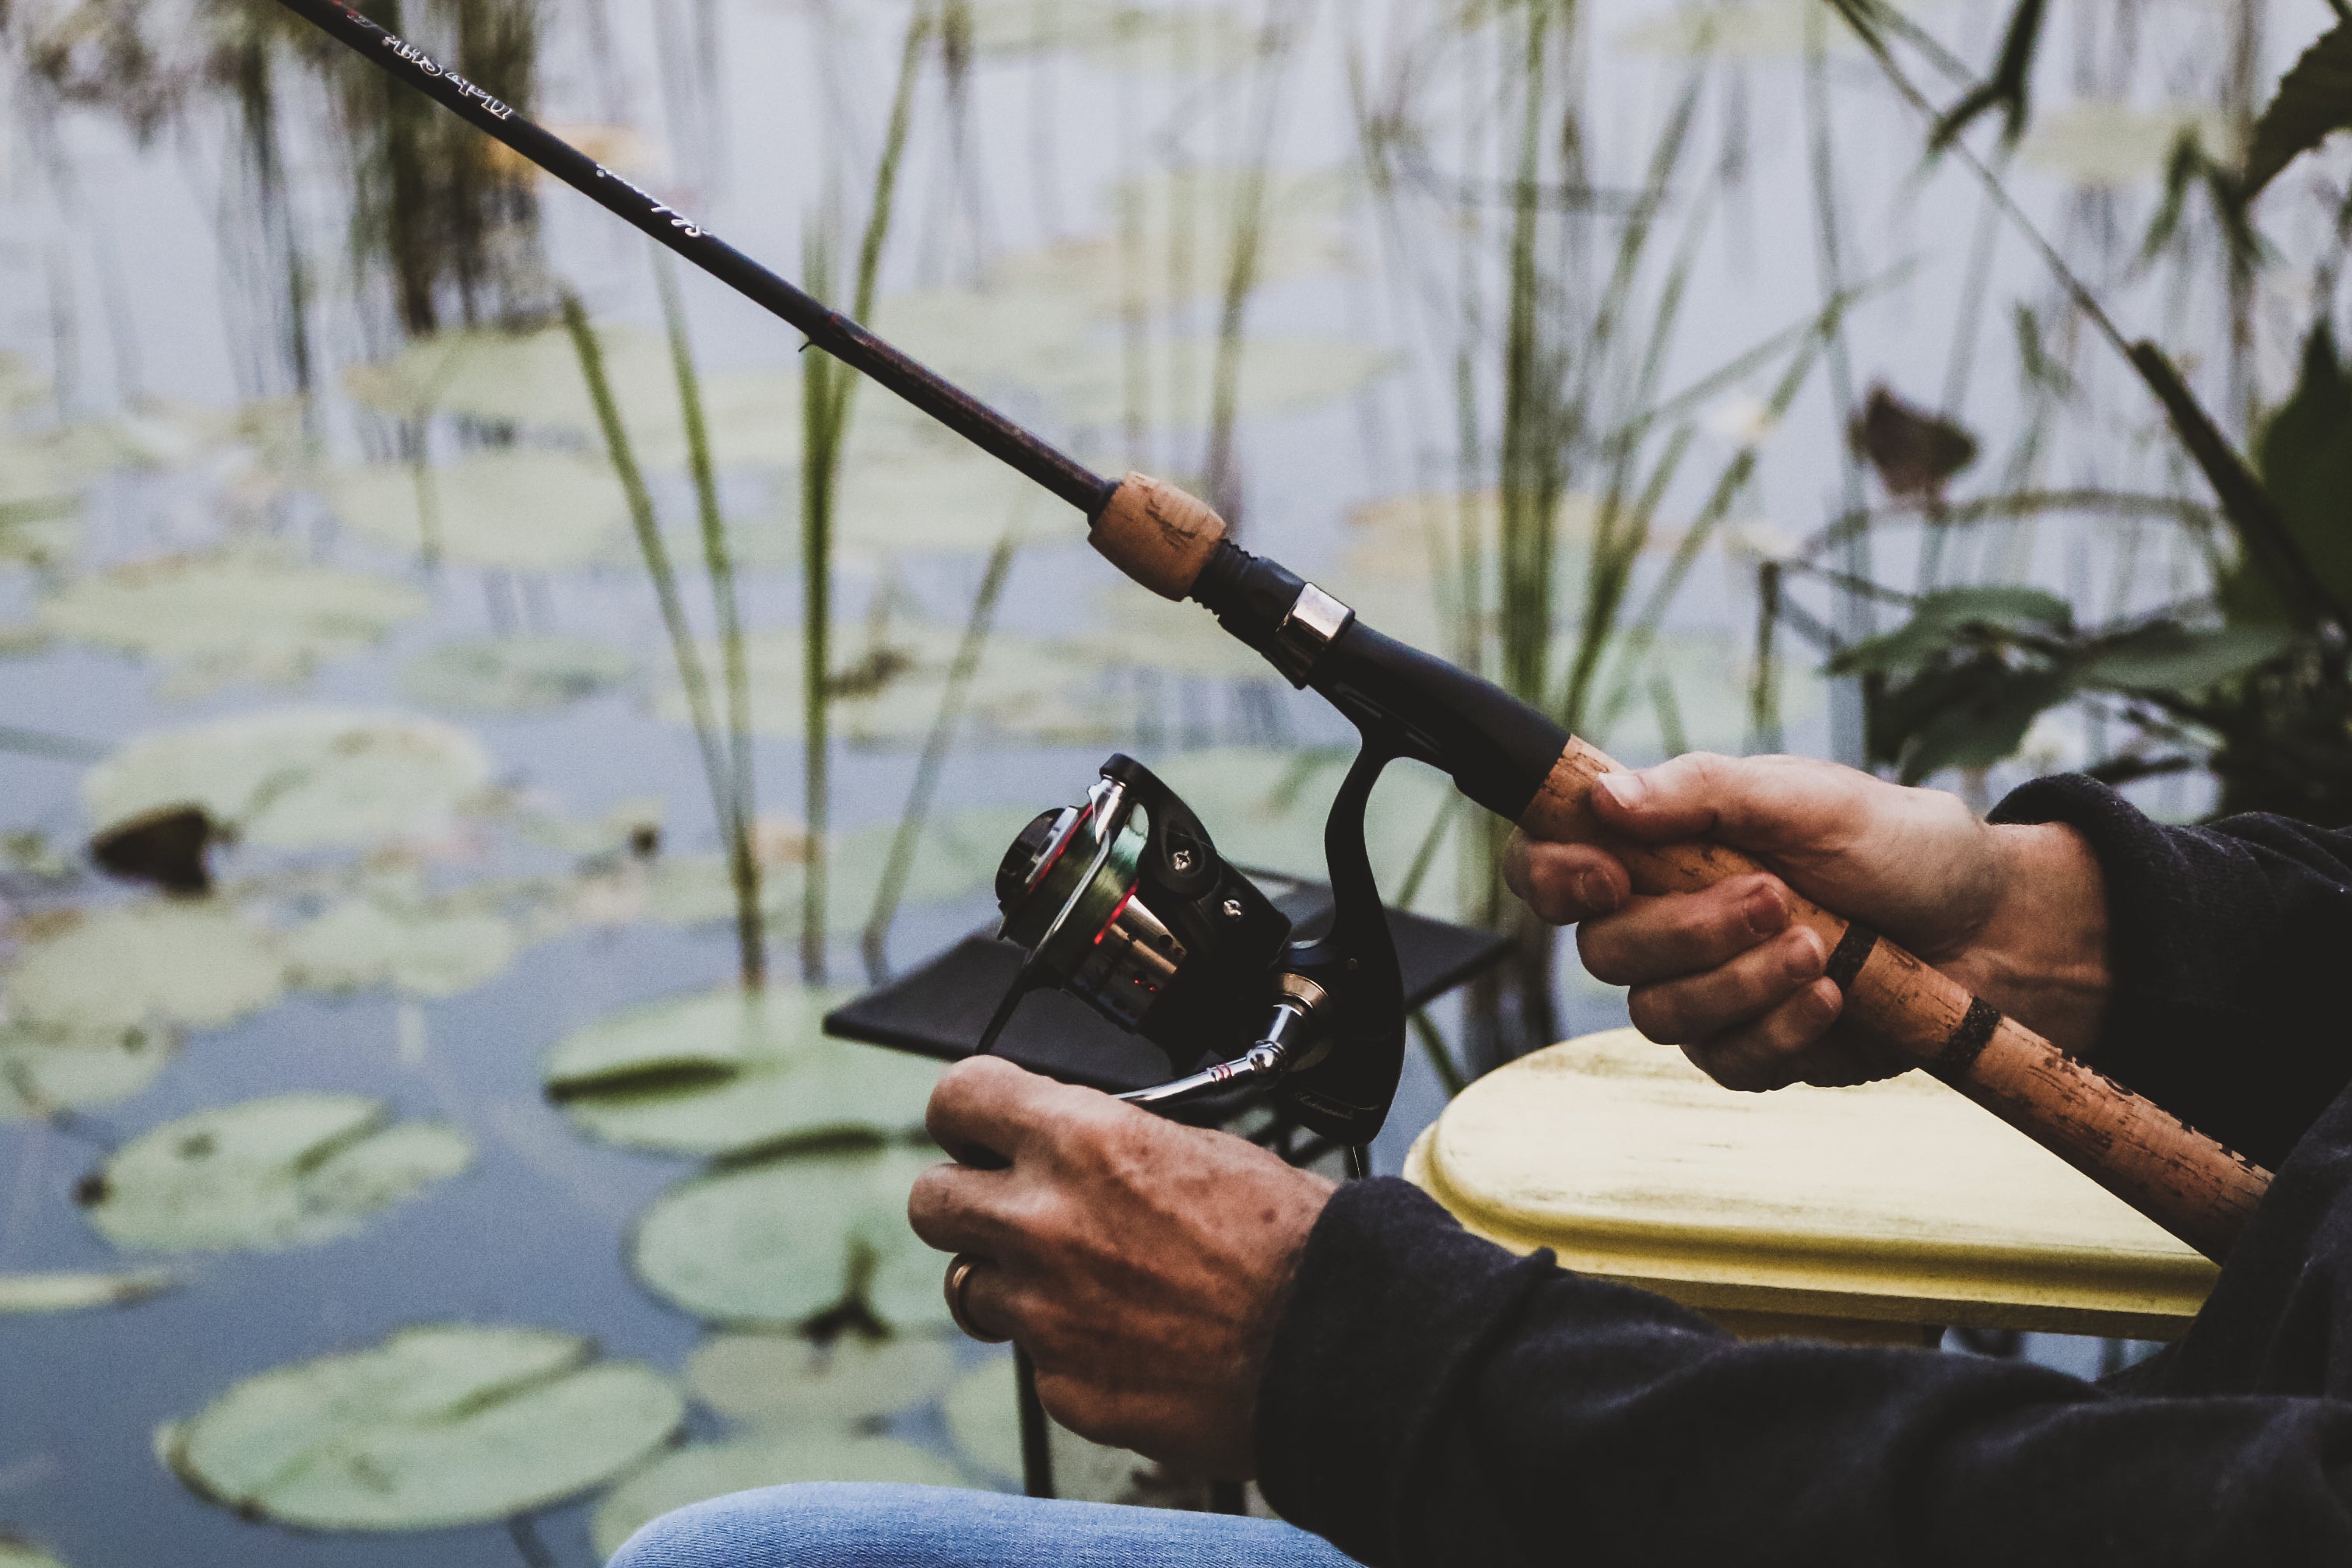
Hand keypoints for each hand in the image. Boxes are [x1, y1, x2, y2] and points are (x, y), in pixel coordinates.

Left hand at [907, 1057, 1335, 1477]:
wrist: (1335, 1346)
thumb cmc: (1291, 1242)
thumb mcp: (1198, 1146)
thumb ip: (1108, 1143)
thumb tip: (1070, 1144)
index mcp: (1080, 1141)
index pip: (958, 1099)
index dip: (968, 1115)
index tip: (981, 1129)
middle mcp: (1044, 1223)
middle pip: (930, 1200)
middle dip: (966, 1202)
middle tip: (1013, 1212)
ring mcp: (1045, 1313)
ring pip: (972, 1288)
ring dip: (1013, 1283)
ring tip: (1088, 1286)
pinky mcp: (1063, 1387)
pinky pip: (1037, 1359)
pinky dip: (1072, 1350)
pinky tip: (1136, 1341)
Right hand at [1504, 752, 2109, 1090]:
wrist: (1990, 929)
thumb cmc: (1898, 846)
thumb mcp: (1806, 797)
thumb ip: (1701, 792)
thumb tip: (1603, 797)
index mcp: (1658, 845)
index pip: (1549, 863)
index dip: (1550, 874)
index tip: (1605, 874)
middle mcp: (1663, 919)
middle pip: (1602, 950)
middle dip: (1688, 929)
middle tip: (1779, 898)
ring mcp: (1702, 991)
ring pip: (1656, 1014)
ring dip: (1741, 980)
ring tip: (1822, 945)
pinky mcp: (1749, 1049)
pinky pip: (1724, 1061)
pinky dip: (1782, 1025)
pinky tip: (1836, 993)